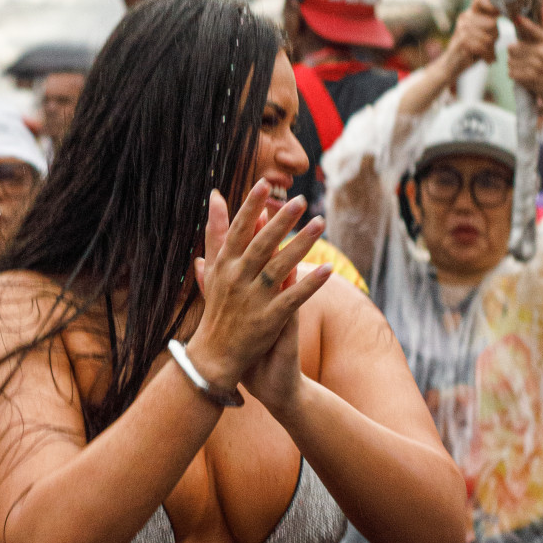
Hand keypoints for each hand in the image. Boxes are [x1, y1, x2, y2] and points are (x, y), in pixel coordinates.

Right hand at [189, 180, 329, 395]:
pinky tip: (329, 268)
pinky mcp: (269, 320)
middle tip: (301, 200)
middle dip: (281, 221)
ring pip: (279, 267)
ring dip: (301, 245)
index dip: (249, 207)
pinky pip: (293, 298)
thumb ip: (216, 233)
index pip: (237, 231)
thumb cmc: (216, 309)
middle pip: (261, 245)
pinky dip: (310, 283)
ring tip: (321, 224)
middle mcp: (236, 280)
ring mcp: (252, 300)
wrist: (214, 358)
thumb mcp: (212, 269)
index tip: (263, 184)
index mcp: (223, 266)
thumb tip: (214, 196)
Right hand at [445, 0, 498, 75]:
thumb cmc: (472, 50)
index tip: (499, 13)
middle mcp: (465, 17)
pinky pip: (483, 47)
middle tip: (489, 46)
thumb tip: (513, 15)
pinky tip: (486, 59)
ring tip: (487, 54)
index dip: (491, 3)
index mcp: (470, 12)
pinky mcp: (462, 41)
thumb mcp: (482, 34)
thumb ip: (491, 24)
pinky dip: (487, 56)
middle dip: (495, 37)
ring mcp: (462, 28)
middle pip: (492, 23)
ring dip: (491, 49)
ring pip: (489, 37)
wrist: (452, 65)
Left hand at [507, 2, 542, 104]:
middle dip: (515, 53)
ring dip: (514, 65)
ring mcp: (537, 65)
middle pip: (511, 48)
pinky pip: (511, 73)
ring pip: (509, 61)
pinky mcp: (531, 78)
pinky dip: (514, 75)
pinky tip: (524, 75)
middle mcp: (542, 52)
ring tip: (526, 66)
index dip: (525, 24)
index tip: (517, 17)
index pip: (533, 30)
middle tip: (525, 57)